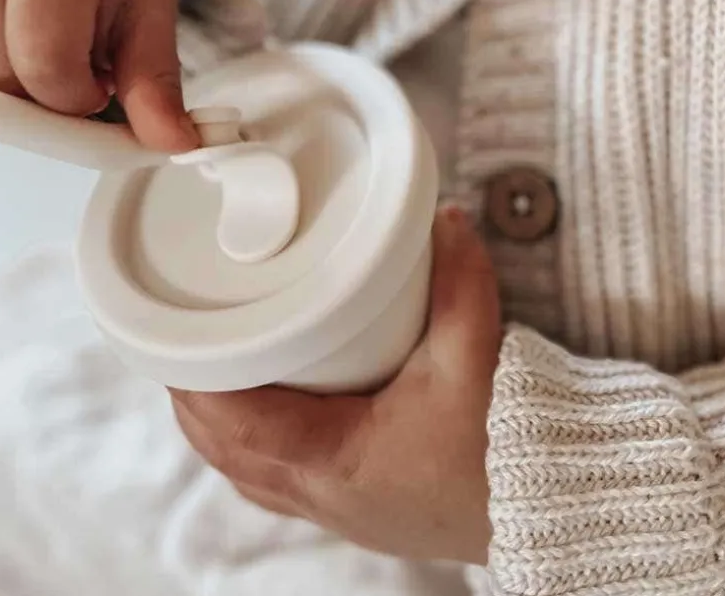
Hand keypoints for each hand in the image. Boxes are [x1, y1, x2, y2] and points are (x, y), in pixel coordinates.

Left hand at [170, 209, 501, 564]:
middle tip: (182, 332)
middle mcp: (325, 493)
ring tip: (209, 360)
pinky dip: (251, 437)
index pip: (235, 426)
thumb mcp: (478, 356)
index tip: (174, 334)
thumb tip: (444, 219)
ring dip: (218, 418)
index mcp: (338, 461)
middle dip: (193, 393)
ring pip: (245, 467)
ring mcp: (337, 506)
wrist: (550, 505)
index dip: (194, 381)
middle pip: (224, 449)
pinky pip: (275, 475)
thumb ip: (460, 281)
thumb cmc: (510, 449)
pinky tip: (262, 401)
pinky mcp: (356, 501)